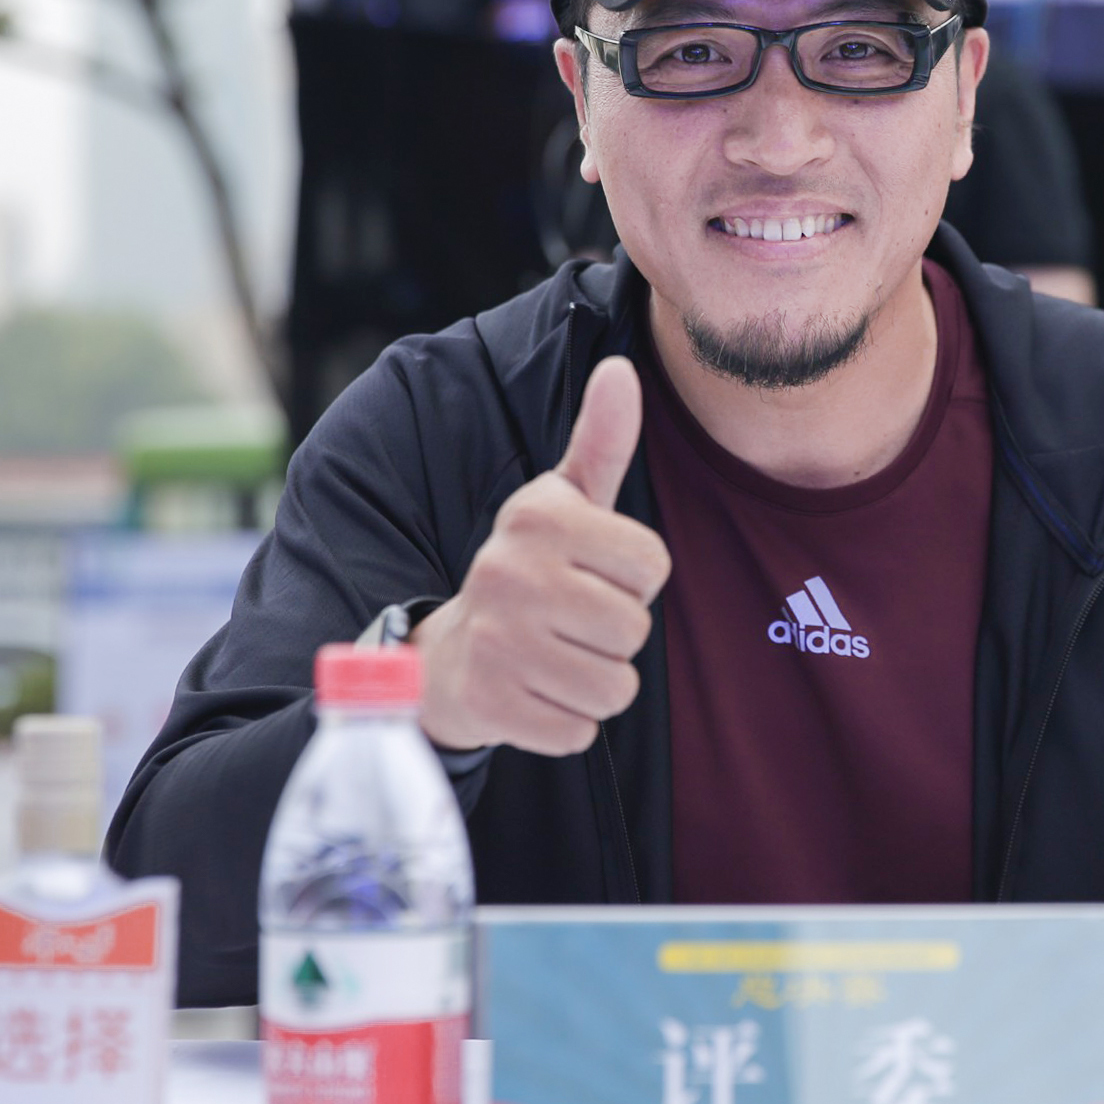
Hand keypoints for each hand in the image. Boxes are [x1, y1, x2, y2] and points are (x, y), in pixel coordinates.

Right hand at [411, 355, 670, 754]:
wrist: (450, 656)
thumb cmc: (528, 572)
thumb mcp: (564, 504)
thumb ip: (601, 443)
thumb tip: (621, 370)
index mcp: (538, 518)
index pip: (654, 566)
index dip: (633, 579)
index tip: (589, 574)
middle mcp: (509, 571)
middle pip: (636, 630)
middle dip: (614, 635)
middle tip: (568, 623)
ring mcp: (496, 641)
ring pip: (616, 688)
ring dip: (595, 683)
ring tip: (554, 657)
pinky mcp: (490, 706)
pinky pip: (580, 732)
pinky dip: (566, 723)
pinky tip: (534, 692)